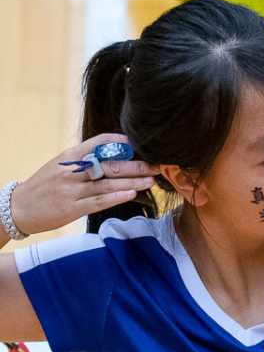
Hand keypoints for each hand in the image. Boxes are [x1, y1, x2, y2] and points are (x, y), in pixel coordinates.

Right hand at [8, 135, 156, 236]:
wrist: (18, 207)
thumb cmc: (45, 185)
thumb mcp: (61, 166)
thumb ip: (85, 160)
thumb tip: (116, 153)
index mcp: (69, 157)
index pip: (97, 144)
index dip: (120, 142)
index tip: (139, 143)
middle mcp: (71, 172)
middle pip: (109, 165)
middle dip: (136, 165)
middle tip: (156, 165)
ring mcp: (71, 191)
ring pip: (107, 184)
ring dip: (132, 182)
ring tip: (151, 179)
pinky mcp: (71, 209)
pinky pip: (98, 202)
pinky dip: (116, 197)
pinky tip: (132, 194)